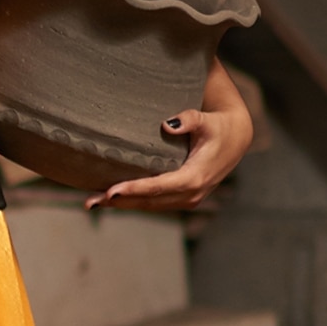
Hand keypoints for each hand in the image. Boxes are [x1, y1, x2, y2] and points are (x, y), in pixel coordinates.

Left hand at [92, 101, 252, 211]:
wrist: (236, 139)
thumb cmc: (218, 126)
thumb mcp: (207, 120)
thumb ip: (189, 119)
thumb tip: (168, 124)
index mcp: (195, 177)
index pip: (158, 187)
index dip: (134, 190)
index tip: (111, 191)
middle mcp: (191, 194)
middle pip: (149, 201)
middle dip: (119, 202)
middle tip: (90, 202)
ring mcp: (187, 199)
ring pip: (149, 206)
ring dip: (121, 205)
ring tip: (92, 203)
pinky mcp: (183, 199)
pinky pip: (154, 204)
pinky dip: (132, 202)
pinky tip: (111, 200)